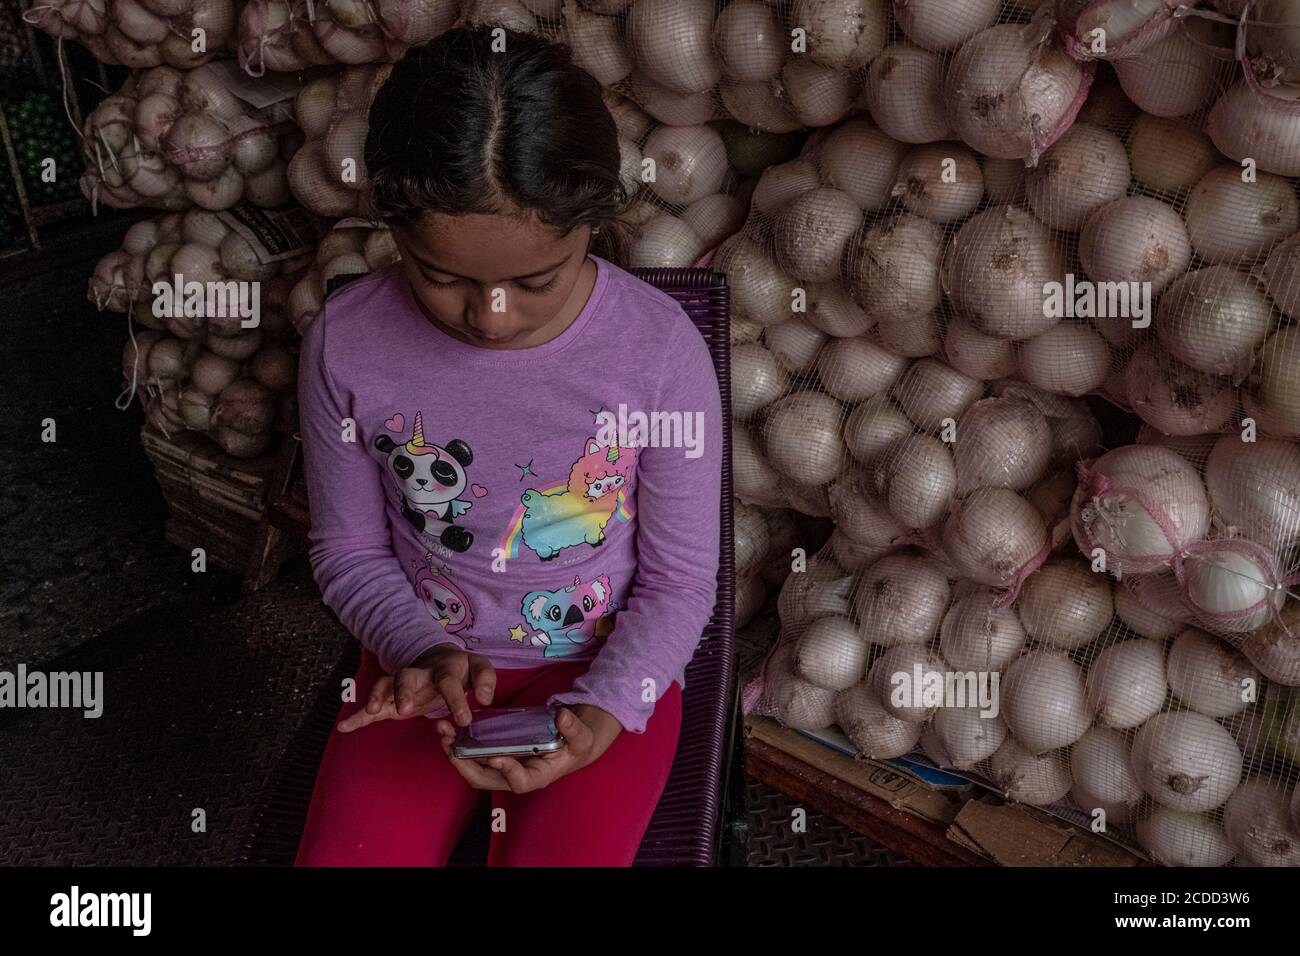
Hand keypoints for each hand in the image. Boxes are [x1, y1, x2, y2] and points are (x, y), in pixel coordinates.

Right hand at [337, 644, 495, 732]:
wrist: (440, 659)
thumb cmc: (461, 668)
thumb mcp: (479, 668)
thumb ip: (485, 680)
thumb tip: (485, 699)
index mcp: (444, 669)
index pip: (449, 682)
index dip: (456, 700)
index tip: (464, 720)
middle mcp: (420, 675)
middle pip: (407, 676)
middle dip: (403, 691)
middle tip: (405, 710)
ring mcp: (402, 686)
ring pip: (384, 685)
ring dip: (377, 696)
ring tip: (370, 710)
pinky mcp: (390, 700)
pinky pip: (372, 706)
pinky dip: (358, 716)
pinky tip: (344, 727)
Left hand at [434, 704, 622, 791]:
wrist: (571, 741)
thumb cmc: (577, 743)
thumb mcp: (582, 736)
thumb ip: (573, 728)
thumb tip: (562, 716)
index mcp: (537, 776)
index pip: (518, 782)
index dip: (506, 771)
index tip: (495, 756)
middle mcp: (515, 776)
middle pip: (484, 779)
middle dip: (464, 764)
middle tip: (449, 744)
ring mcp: (503, 767)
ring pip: (473, 768)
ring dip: (454, 752)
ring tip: (442, 732)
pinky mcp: (496, 754)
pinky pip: (473, 754)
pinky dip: (459, 743)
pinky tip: (449, 727)